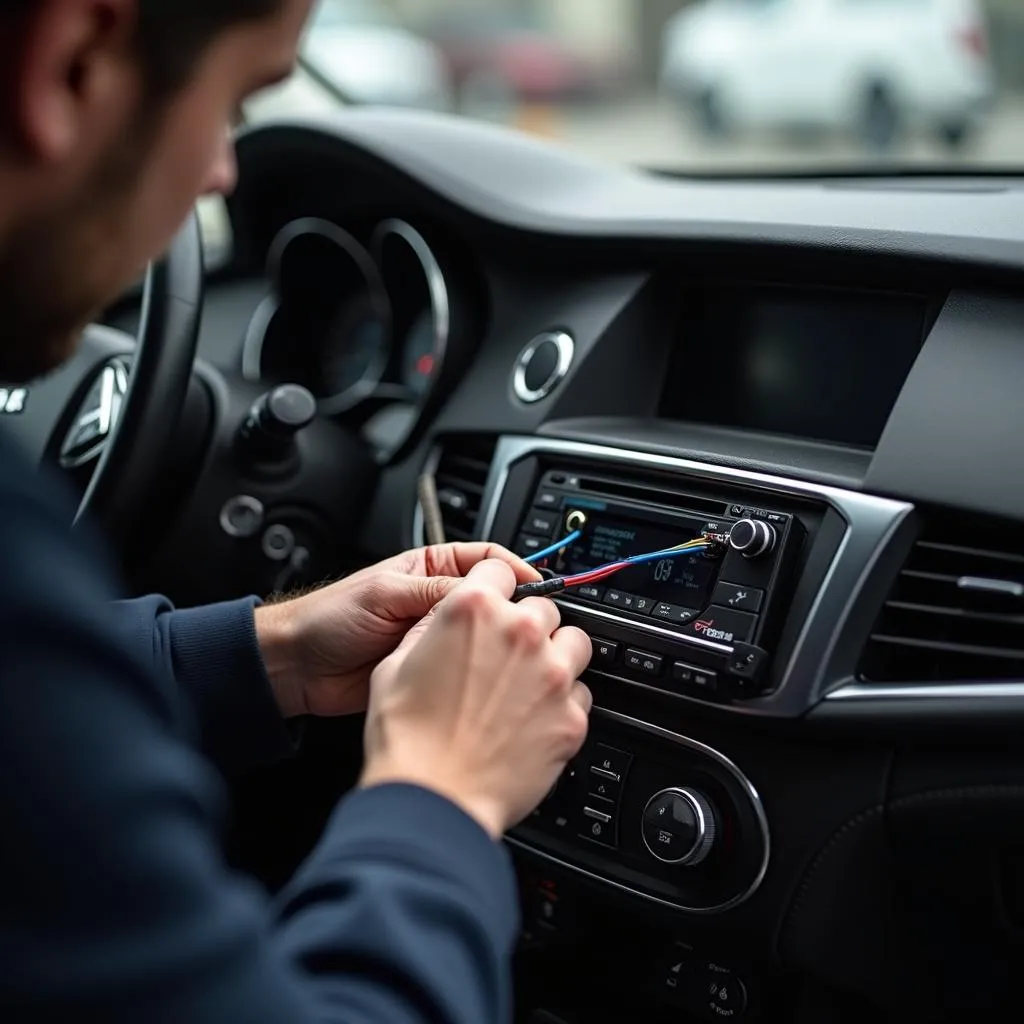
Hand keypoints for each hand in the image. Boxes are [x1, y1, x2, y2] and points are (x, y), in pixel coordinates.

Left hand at [254, 543, 540, 718]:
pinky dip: (477, 674)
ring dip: (494, 646)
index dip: (514, 571)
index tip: (536, 588)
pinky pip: (464, 669)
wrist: (296, 668)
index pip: (486, 561)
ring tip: (510, 655)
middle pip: (490, 601)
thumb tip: (486, 593)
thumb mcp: (386, 593)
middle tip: (529, 626)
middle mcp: (437, 600)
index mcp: (429, 568)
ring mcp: (436, 637)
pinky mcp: (431, 670)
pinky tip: (486, 679)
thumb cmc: (329, 618)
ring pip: (481, 638)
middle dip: (510, 611)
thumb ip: (437, 591)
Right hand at [360, 558, 593, 838]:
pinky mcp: (572, 717)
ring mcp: (551, 675)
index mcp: (473, 610)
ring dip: (555, 656)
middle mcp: (519, 633)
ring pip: (574, 643)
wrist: (432, 800)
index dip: (494, 583)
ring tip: (529, 682)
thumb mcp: (395, 664)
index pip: (499, 568)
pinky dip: (563, 703)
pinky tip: (535, 719)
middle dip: (526, 625)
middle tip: (505, 655)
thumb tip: (446, 622)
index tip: (498, 596)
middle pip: (543, 606)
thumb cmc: (407, 740)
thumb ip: (431, 630)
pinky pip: (582, 694)